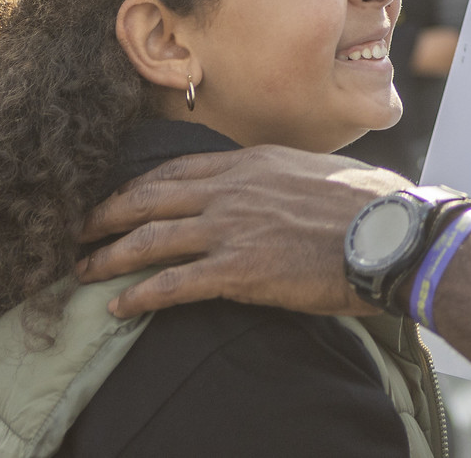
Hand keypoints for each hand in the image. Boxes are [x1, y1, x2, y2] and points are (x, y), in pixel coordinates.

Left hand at [77, 145, 410, 317]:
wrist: (390, 234)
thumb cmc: (371, 204)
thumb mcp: (319, 172)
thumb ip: (284, 177)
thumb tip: (280, 188)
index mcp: (252, 162)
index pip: (177, 168)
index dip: (139, 185)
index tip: (119, 198)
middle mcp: (232, 189)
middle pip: (150, 197)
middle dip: (107, 215)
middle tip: (80, 230)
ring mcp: (231, 228)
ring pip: (149, 239)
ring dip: (109, 255)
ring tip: (83, 270)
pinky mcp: (237, 270)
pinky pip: (171, 284)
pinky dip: (137, 295)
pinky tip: (117, 307)